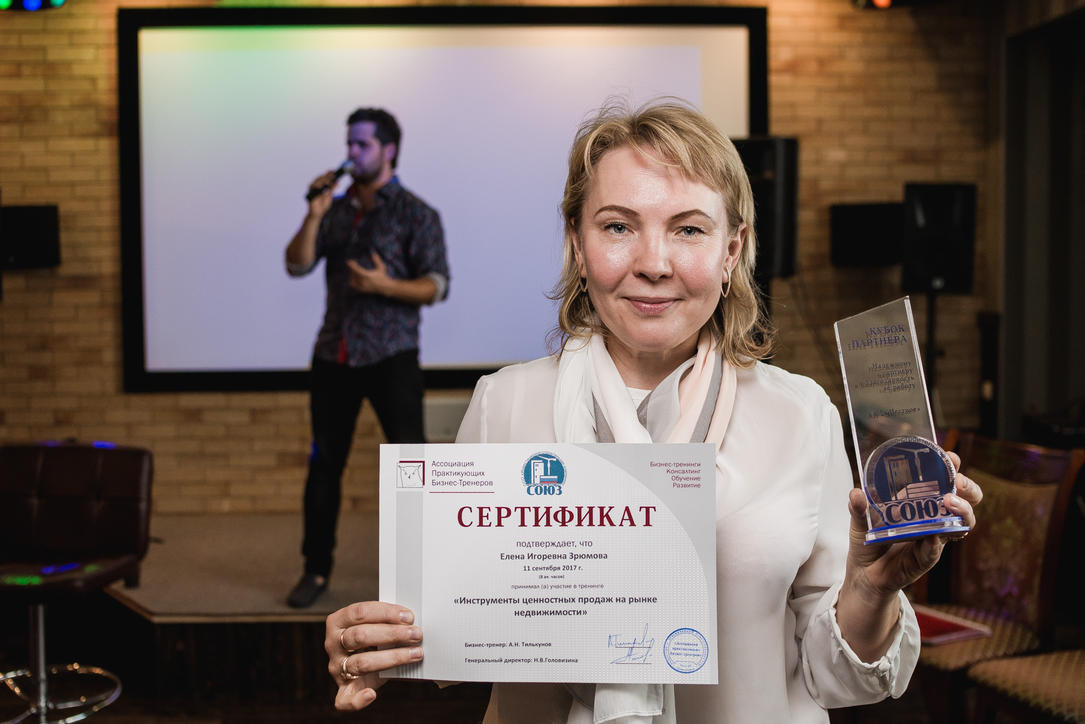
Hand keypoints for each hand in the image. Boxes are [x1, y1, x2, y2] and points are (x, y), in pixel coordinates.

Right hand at [306, 170, 337, 215]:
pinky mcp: (310, 196)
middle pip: (320, 178)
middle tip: (333, 175)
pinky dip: (319, 189)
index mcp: (320, 186)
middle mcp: (315, 187)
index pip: (323, 178)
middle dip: (326, 176)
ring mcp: (312, 191)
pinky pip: (314, 191)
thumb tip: (337, 183)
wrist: (318, 214)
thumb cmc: (323, 205)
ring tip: (329, 182)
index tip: (333, 170)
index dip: (327, 174)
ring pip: (316, 182)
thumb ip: (332, 190)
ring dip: (322, 181)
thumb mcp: (330, 196)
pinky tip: (323, 188)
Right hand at [325, 601, 422, 709]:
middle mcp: (333, 644)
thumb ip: (386, 620)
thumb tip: (410, 620)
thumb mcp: (374, 623)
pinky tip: (371, 695)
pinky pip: (345, 699)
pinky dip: (358, 700)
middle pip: (360, 636)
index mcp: (338, 622)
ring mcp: (337, 667)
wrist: (365, 660)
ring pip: (362, 663)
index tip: (408, 616)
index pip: (360, 612)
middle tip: (416, 634)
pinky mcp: (343, 690)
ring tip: (415, 654)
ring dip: (392, 658)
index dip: (386, 613)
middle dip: (392, 634)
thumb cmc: (371, 637)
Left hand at [346, 253, 390, 295]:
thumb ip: (377, 260)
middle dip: (351, 269)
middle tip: (352, 264)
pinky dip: (352, 282)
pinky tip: (353, 278)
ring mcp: (362, 287)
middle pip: (353, 275)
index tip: (349, 261)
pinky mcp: (362, 290)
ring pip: (352, 281)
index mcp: (367, 276)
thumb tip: (373, 252)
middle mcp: (363, 282)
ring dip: (351, 275)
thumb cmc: (383, 277)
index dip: (352, 265)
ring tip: (352, 271)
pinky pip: (354, 286)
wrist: (385, 288)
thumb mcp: (381, 267)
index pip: (357, 270)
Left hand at [846, 451, 982, 596]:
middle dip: (968, 489)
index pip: (944, 481)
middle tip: (958, 482)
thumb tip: (856, 493)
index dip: (951, 468)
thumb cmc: (869, 540)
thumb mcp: (860, 519)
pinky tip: (932, 537)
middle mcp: (932, 518)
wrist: (865, 572)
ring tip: (949, 503)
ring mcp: (933, 538)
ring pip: (961, 525)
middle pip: (966, 501)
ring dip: (960, 512)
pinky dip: (935, 543)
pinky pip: (935, 550)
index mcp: (919, 502)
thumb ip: (858, 507)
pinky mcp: (925, 558)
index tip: (950, 456)